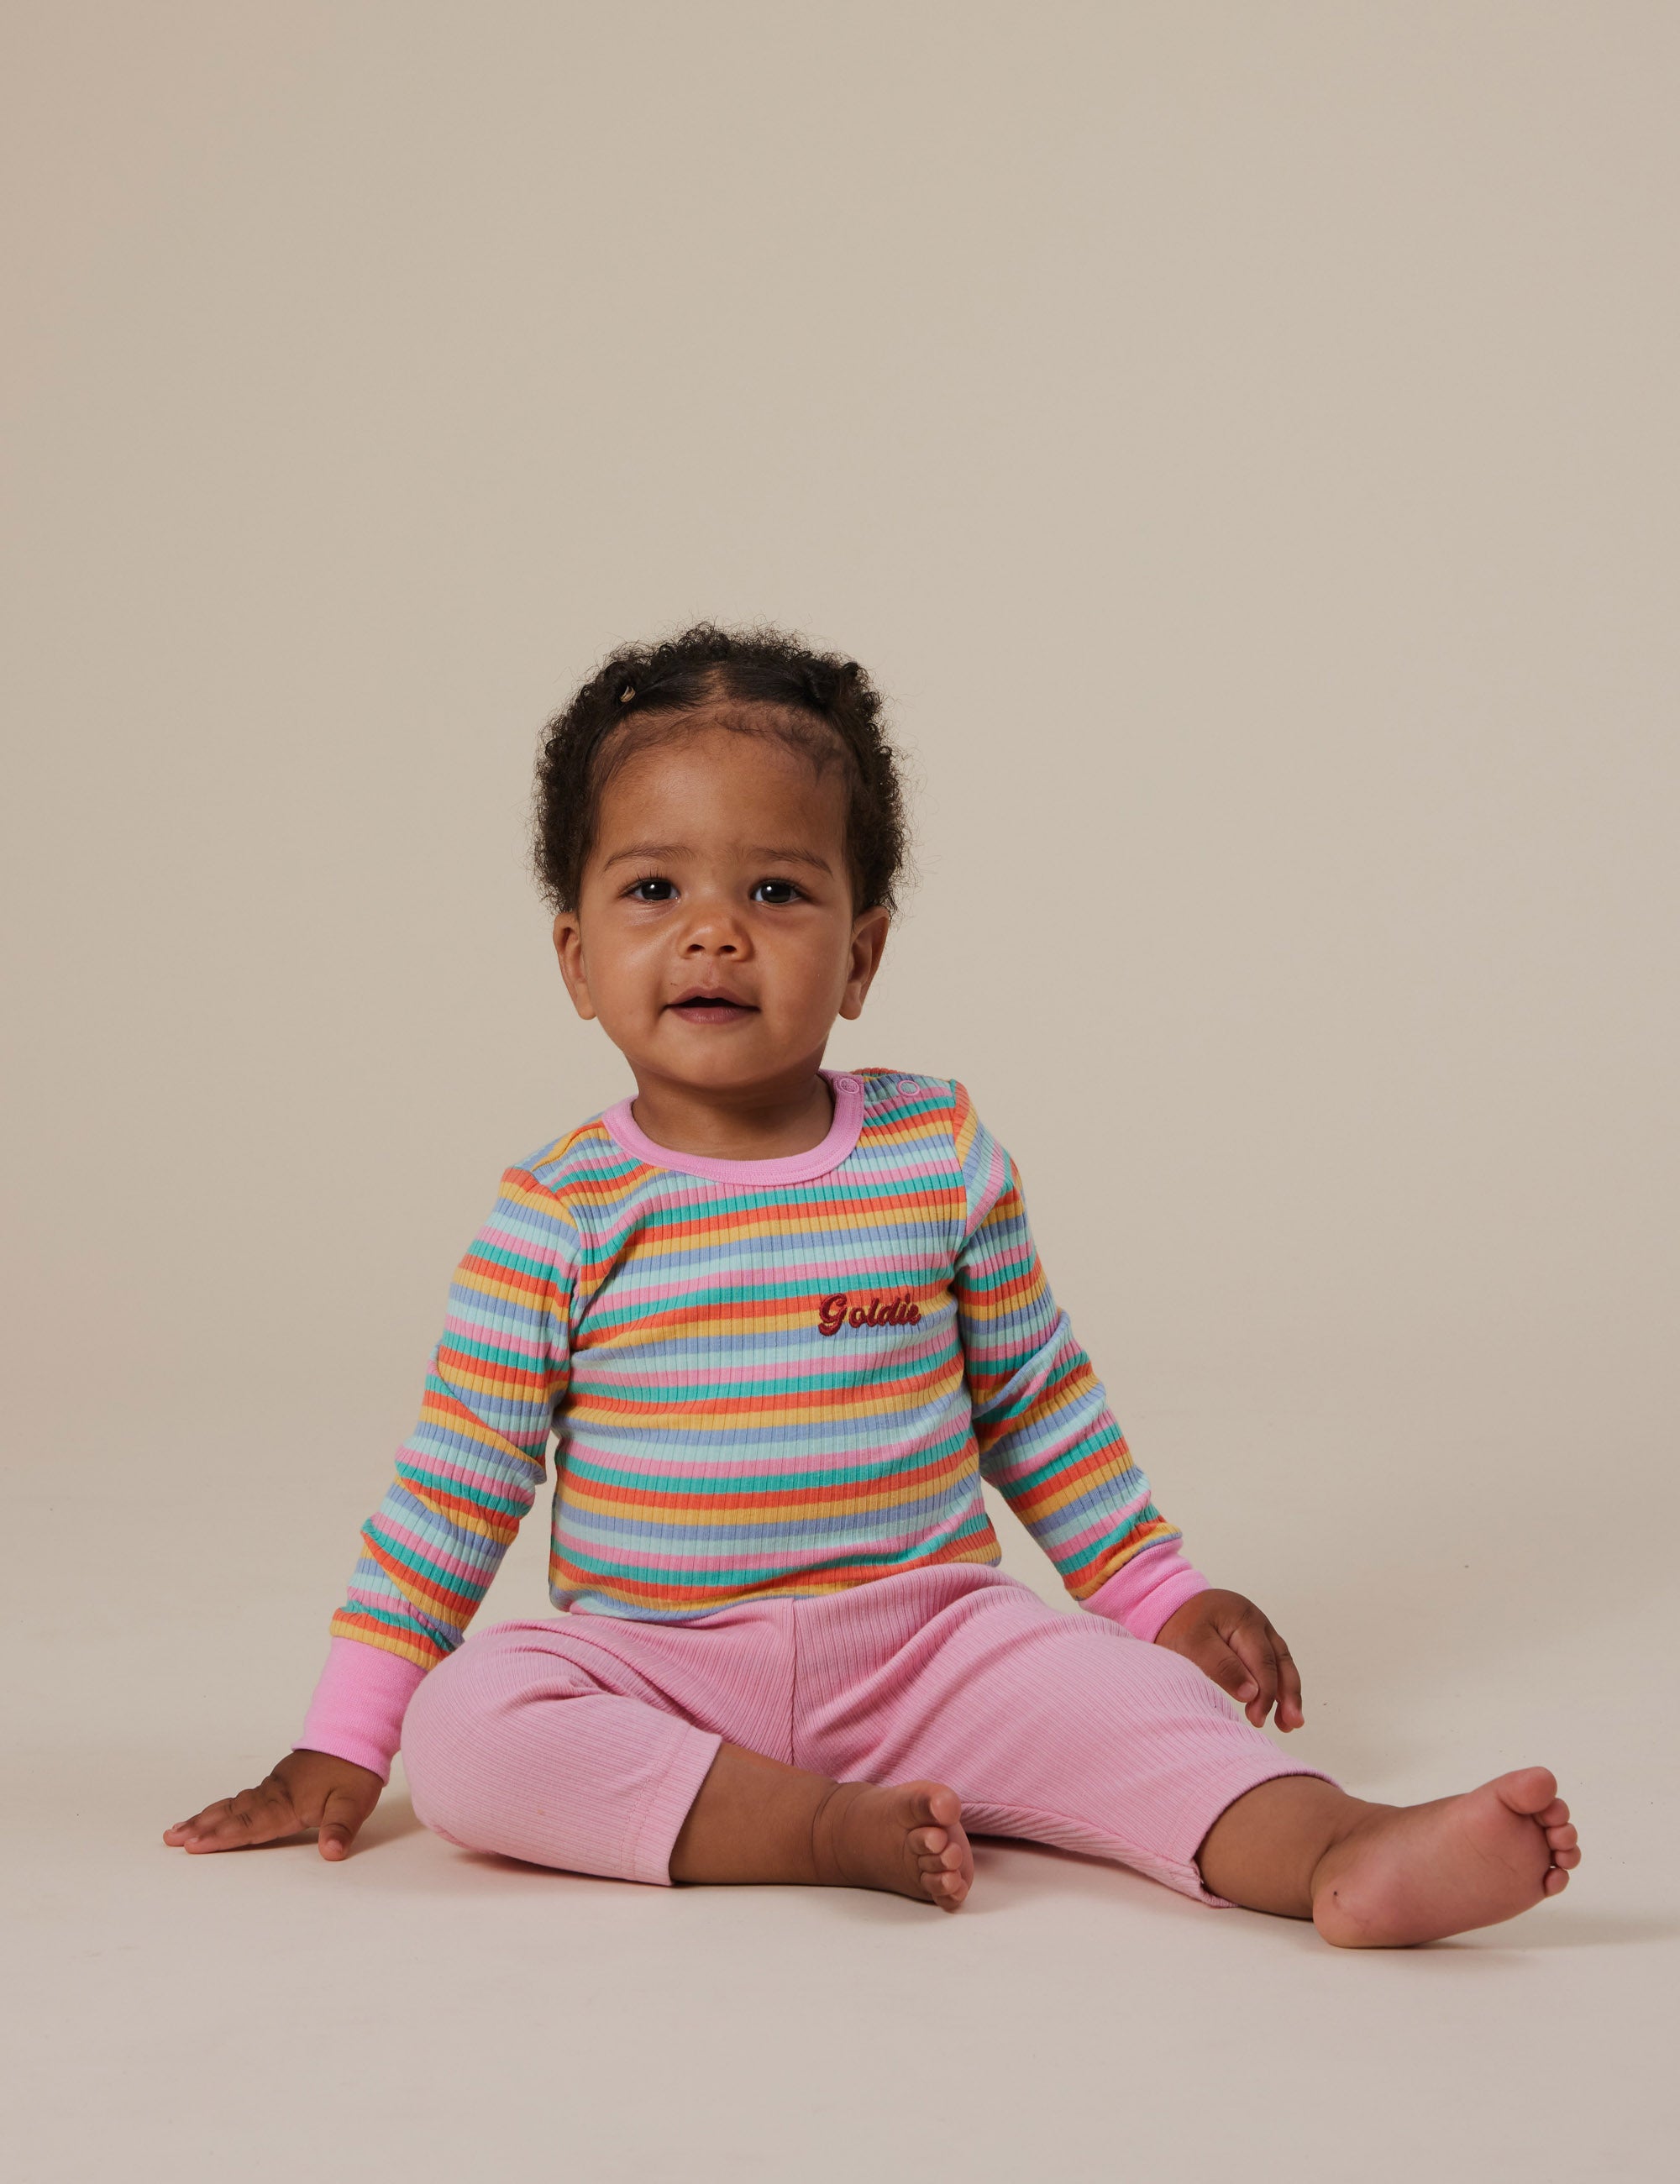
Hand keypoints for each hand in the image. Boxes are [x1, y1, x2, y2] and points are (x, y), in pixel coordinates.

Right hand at [162, 1748, 382, 1859]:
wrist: (355, 1737)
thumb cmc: (354, 1771)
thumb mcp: (354, 1801)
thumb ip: (340, 1827)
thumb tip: (333, 1852)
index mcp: (288, 1803)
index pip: (251, 1824)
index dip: (224, 1837)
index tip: (196, 1845)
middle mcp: (273, 1796)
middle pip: (232, 1814)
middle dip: (201, 1828)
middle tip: (172, 1839)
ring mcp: (271, 1789)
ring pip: (232, 1806)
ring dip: (204, 1818)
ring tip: (176, 1830)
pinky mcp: (274, 1785)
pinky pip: (240, 1799)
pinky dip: (221, 1808)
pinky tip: (210, 1815)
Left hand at [1154, 1589, 1304, 1730]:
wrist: (1169, 1604)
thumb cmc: (1179, 1625)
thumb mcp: (1192, 1644)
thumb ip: (1222, 1666)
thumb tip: (1253, 1693)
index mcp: (1244, 1619)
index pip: (1263, 1662)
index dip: (1265, 1693)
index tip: (1257, 1719)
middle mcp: (1257, 1622)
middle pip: (1280, 1661)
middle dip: (1288, 1696)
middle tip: (1290, 1725)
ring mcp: (1258, 1629)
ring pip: (1282, 1662)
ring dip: (1289, 1693)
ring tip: (1291, 1723)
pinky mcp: (1254, 1638)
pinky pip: (1273, 1662)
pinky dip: (1279, 1684)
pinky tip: (1280, 1706)